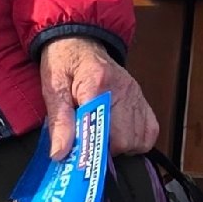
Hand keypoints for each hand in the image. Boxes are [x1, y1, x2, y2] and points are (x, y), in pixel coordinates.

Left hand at [39, 36, 161, 159]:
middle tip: (88, 144)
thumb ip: (58, 121)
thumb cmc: (64, 63)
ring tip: (102, 138)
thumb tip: (60, 154)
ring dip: (120, 147)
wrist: (79, 41)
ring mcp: (136, 94)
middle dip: (105, 149)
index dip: (92, 148)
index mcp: (96, 83)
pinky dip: (137, 141)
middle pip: (123, 138)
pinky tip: (119, 135)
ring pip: (138, 139)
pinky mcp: (142, 99)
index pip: (102, 126)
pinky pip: (149, 131)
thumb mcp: (52, 88)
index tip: (81, 160)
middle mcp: (123, 88)